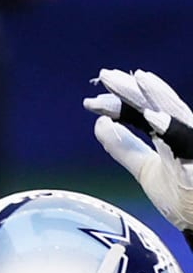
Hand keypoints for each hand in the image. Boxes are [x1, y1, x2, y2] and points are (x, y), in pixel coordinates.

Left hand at [84, 69, 192, 230]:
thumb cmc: (182, 197)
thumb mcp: (145, 170)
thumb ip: (124, 149)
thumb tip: (99, 124)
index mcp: (170, 137)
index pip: (142, 113)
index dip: (119, 104)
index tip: (90, 102)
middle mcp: (185, 136)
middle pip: (158, 107)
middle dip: (134, 90)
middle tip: (106, 75)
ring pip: (177, 115)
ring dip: (157, 97)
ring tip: (138, 79)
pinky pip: (188, 145)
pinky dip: (173, 130)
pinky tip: (153, 119)